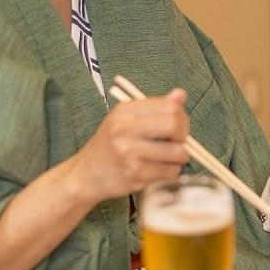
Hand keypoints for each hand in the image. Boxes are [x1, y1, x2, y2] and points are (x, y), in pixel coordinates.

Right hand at [71, 88, 190, 203]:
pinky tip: (162, 169)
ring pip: (176, 152)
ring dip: (180, 157)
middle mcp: (124, 129)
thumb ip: (156, 107)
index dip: (182, 116)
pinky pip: (170, 172)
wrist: (86, 174)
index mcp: (125, 111)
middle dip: (183, 135)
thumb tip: (181, 94)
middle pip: (173, 125)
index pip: (169, 106)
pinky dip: (172, 172)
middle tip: (179, 142)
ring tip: (171, 158)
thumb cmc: (111, 144)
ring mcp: (129, 153)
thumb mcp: (127, 119)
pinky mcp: (135, 174)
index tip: (180, 125)